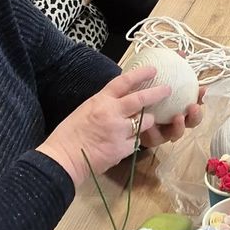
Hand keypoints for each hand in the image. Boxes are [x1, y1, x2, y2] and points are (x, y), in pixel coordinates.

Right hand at [36, 66, 171, 184]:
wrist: (62, 159)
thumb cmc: (68, 135)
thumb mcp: (86, 110)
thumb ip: (104, 103)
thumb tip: (119, 98)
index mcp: (100, 100)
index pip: (124, 81)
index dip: (141, 74)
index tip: (153, 70)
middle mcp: (112, 113)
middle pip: (141, 99)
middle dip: (157, 93)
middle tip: (167, 89)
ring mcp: (118, 131)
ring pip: (144, 121)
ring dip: (146, 122)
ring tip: (145, 122)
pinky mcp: (122, 148)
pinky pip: (137, 141)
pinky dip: (135, 141)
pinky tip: (128, 142)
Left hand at [139, 84, 205, 150]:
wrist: (127, 107)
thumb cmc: (146, 93)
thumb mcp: (159, 85)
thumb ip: (176, 82)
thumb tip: (197, 79)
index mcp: (181, 108)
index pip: (196, 105)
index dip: (202, 99)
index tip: (203, 92)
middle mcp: (175, 122)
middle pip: (191, 122)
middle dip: (195, 116)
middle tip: (193, 107)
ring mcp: (164, 132)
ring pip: (176, 134)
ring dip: (180, 127)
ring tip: (178, 118)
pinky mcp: (151, 140)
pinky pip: (155, 138)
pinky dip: (155, 131)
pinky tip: (151, 124)